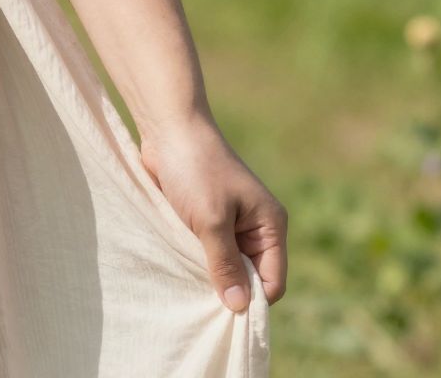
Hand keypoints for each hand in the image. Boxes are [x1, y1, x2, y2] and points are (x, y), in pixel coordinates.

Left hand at [138, 115, 287, 313]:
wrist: (168, 129)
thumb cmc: (195, 170)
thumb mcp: (211, 221)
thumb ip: (225, 264)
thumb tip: (239, 308)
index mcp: (270, 225)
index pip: (272, 282)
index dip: (251, 300)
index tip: (221, 311)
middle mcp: (256, 227)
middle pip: (251, 278)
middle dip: (229, 290)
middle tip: (199, 301)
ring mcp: (232, 224)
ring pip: (228, 268)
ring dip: (209, 277)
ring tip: (187, 284)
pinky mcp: (208, 221)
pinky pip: (209, 254)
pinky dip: (197, 263)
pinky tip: (180, 268)